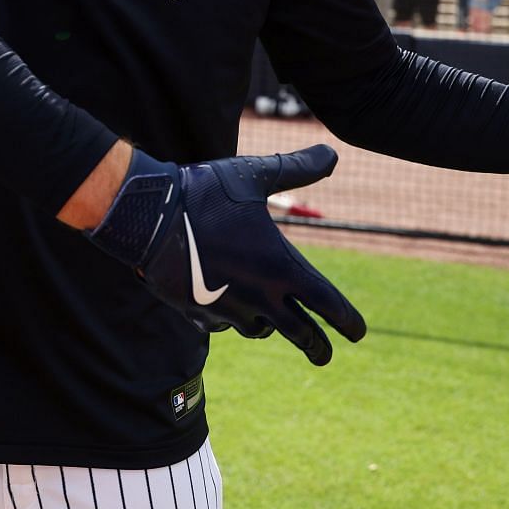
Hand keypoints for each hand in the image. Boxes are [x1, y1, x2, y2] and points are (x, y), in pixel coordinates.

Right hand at [87, 144, 366, 364]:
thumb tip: (333, 153)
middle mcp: (261, 297)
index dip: (348, 320)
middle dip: (317, 347)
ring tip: (272, 321)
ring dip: (269, 326)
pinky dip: (231, 317)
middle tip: (325, 356)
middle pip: (300, 335)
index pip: (328, 304)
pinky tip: (226, 303)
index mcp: (282, 268)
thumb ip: (298, 168)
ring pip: (259, 330)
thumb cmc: (206, 194)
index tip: (358, 333)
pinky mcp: (199, 315)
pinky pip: (223, 324)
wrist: (150, 218)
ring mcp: (229, 311)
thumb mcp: (256, 175)